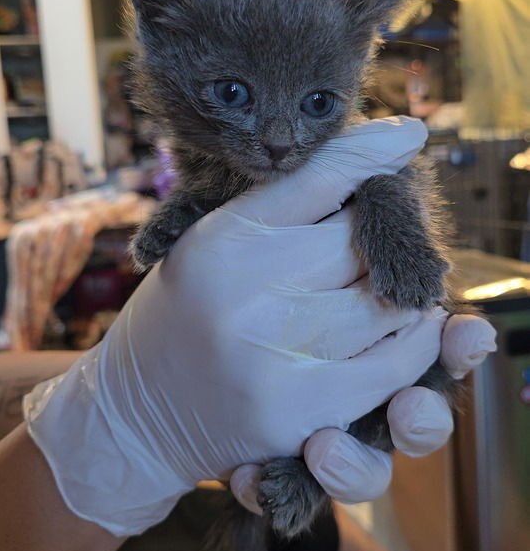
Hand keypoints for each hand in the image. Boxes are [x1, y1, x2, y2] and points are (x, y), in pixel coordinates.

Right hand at [25, 117, 450, 535]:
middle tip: (388, 240)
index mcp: (222, 238)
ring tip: (395, 289)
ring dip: (401, 294)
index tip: (407, 136)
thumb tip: (381, 151)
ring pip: (385, 301)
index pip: (319, 177)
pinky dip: (414, 346)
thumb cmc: (185, 317)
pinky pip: (394, 366)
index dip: (371, 153)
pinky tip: (411, 331)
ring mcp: (273, 352)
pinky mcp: (301, 410)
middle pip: (360, 240)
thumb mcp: (210, 244)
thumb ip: (280, 206)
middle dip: (382, 237)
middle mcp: (245, 290)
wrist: (137, 415)